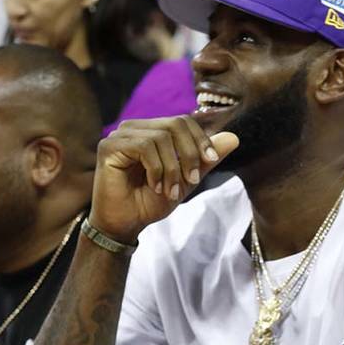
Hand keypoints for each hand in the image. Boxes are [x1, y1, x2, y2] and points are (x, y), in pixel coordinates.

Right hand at [89, 115, 238, 243]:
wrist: (126, 224)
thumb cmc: (151, 201)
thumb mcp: (186, 180)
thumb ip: (205, 159)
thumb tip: (234, 137)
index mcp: (152, 131)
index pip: (183, 121)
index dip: (200, 139)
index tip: (210, 161)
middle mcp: (135, 128)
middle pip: (175, 124)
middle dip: (190, 154)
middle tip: (192, 181)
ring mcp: (120, 135)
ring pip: (161, 137)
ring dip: (172, 169)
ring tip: (170, 191)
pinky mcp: (109, 145)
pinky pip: (144, 146)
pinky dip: (156, 169)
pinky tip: (155, 186)